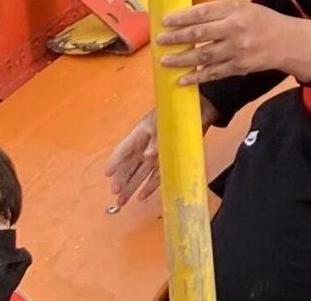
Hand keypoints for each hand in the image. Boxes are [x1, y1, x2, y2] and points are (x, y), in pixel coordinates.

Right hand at [102, 98, 217, 211]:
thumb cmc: (179, 112)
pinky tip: (142, 196)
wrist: (203, 109)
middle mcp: (146, 145)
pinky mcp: (170, 160)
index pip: (125, 148)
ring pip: (141, 173)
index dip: (116, 161)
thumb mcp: (166, 121)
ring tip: (122, 201)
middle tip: (115, 193)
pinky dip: (150, 186)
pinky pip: (157, 176)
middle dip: (122, 179)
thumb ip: (157, 139)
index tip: (107, 174)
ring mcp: (158, 154)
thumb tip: (148, 154)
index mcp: (142, 132)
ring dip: (131, 187)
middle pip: (130, 165)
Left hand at [157, 1, 310, 89]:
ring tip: (164, 61)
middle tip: (160, 40)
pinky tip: (182, 79)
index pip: (203, 13)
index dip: (182, 17)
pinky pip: (213, 73)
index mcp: (236, 10)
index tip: (164, 20)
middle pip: (200, 33)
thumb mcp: (242, 7)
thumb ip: (218, 12)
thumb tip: (186, 18)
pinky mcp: (239, 68)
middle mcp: (236, 29)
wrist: (287, 42)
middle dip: (176, 38)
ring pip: (203, 56)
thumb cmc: (261, 20)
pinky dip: (196, 77)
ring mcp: (237, 51)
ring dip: (181, 59)